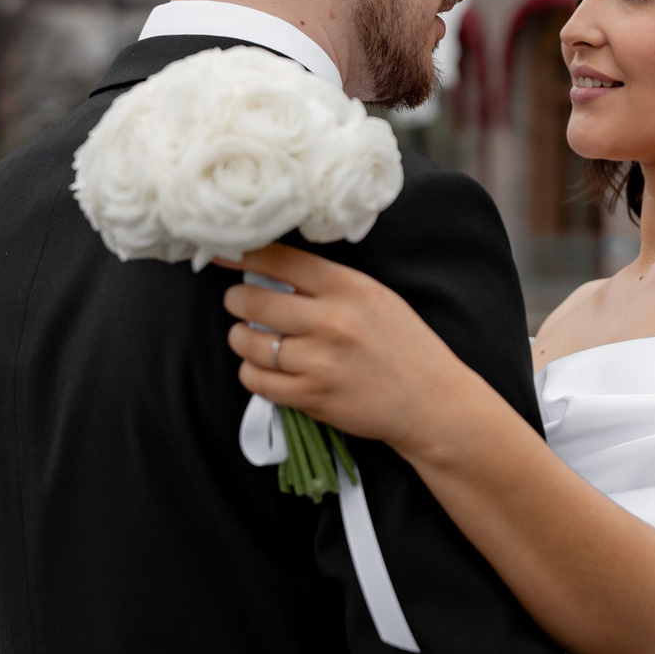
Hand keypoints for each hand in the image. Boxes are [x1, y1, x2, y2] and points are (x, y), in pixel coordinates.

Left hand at [222, 245, 468, 454]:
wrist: (429, 401)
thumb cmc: (404, 345)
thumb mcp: (376, 297)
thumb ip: (329, 284)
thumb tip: (273, 271)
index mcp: (348, 287)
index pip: (281, 260)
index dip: (243, 254)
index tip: (224, 252)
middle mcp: (331, 321)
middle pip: (252, 301)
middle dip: (237, 300)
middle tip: (239, 302)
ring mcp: (318, 361)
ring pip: (248, 342)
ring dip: (241, 337)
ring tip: (250, 336)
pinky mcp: (310, 397)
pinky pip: (256, 380)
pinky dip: (251, 371)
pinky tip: (264, 367)